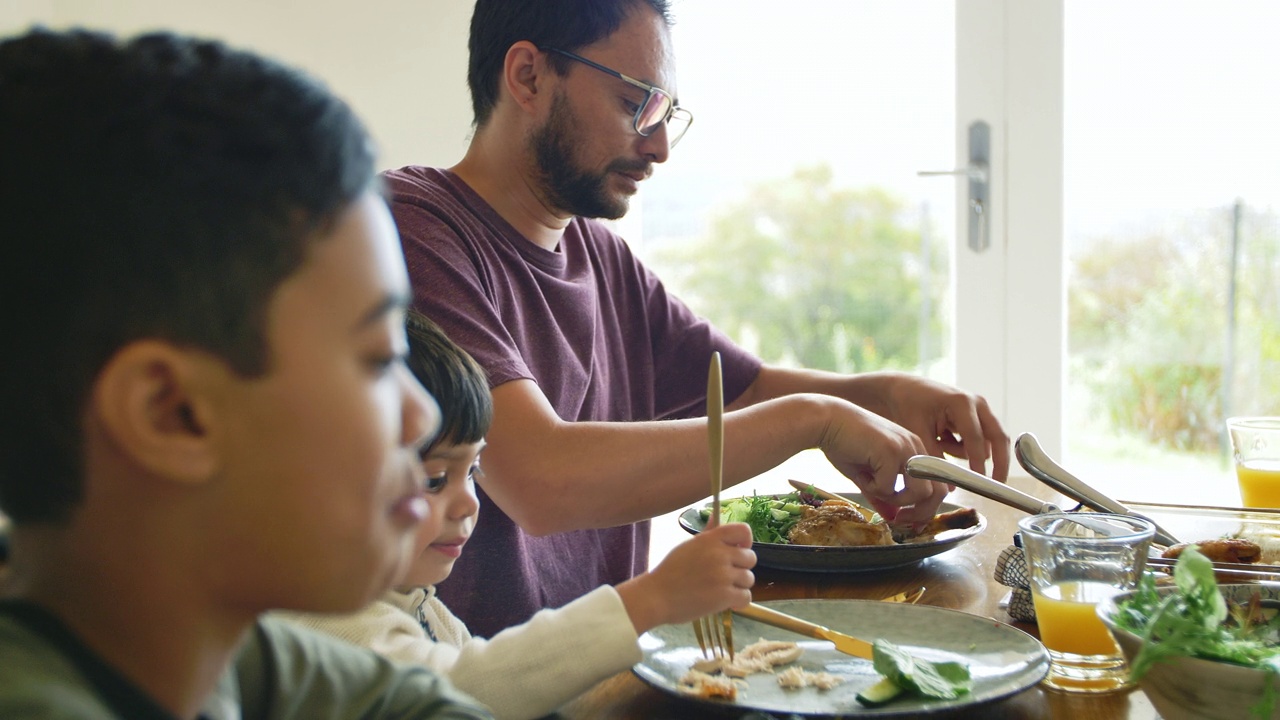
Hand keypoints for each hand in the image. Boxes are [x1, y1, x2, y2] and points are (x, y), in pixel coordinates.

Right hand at [617, 522, 755, 633]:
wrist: (657, 596)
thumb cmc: (670, 571)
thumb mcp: (688, 546)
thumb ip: (707, 533)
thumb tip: (716, 516)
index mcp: (711, 539)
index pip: (743, 531)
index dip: (745, 542)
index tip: (738, 551)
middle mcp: (720, 554)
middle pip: (751, 558)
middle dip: (741, 567)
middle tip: (725, 575)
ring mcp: (723, 576)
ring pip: (749, 579)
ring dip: (739, 586)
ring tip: (721, 589)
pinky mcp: (725, 596)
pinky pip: (746, 596)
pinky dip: (738, 601)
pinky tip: (726, 601)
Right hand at [815, 398, 939, 523]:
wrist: (825, 420)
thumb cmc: (844, 443)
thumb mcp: (868, 474)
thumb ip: (883, 495)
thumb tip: (891, 517)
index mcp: (915, 450)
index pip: (937, 484)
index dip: (927, 508)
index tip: (909, 520)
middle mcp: (915, 447)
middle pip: (937, 492)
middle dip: (919, 513)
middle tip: (900, 520)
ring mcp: (905, 448)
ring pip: (919, 492)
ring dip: (895, 499)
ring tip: (873, 488)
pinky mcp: (890, 451)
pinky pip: (889, 487)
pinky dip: (873, 488)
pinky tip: (861, 474)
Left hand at [874, 373, 1010, 482]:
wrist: (901, 388)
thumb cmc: (907, 406)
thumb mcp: (917, 433)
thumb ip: (934, 459)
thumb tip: (951, 487)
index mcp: (962, 403)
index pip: (976, 438)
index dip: (977, 463)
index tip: (977, 483)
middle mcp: (977, 404)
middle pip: (998, 438)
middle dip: (999, 462)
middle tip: (995, 486)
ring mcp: (979, 410)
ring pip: (986, 443)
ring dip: (965, 452)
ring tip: (937, 441)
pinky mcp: (976, 418)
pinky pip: (977, 442)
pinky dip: (962, 448)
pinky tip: (941, 437)